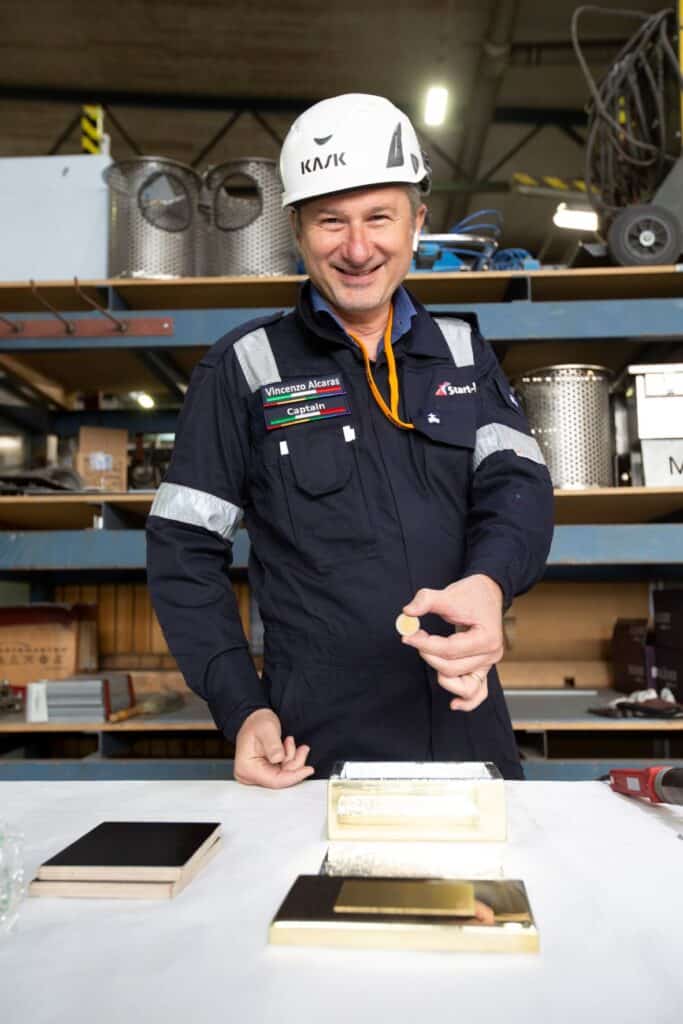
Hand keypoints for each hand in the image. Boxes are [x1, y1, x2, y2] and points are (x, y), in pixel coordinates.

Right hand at [234, 708, 313, 787]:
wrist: (255, 719)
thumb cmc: (257, 722)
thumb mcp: (266, 728)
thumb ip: (272, 744)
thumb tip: (277, 758)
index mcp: (246, 768)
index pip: (273, 780)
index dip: (293, 777)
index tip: (308, 770)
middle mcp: (249, 775)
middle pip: (280, 779)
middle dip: (294, 764)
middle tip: (302, 749)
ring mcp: (256, 774)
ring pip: (283, 775)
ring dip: (292, 759)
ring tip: (290, 742)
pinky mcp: (263, 772)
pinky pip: (282, 771)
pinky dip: (289, 759)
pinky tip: (288, 746)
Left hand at [400, 574, 503, 710]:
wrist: (488, 594)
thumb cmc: (472, 594)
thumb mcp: (449, 594)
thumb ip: (427, 600)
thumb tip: (407, 613)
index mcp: (487, 638)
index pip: (450, 649)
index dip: (425, 644)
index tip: (408, 636)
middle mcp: (491, 655)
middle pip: (453, 668)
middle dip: (428, 654)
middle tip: (414, 637)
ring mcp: (488, 664)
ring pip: (463, 685)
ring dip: (441, 674)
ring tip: (427, 654)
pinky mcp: (483, 669)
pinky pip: (478, 693)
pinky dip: (467, 701)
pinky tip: (453, 705)